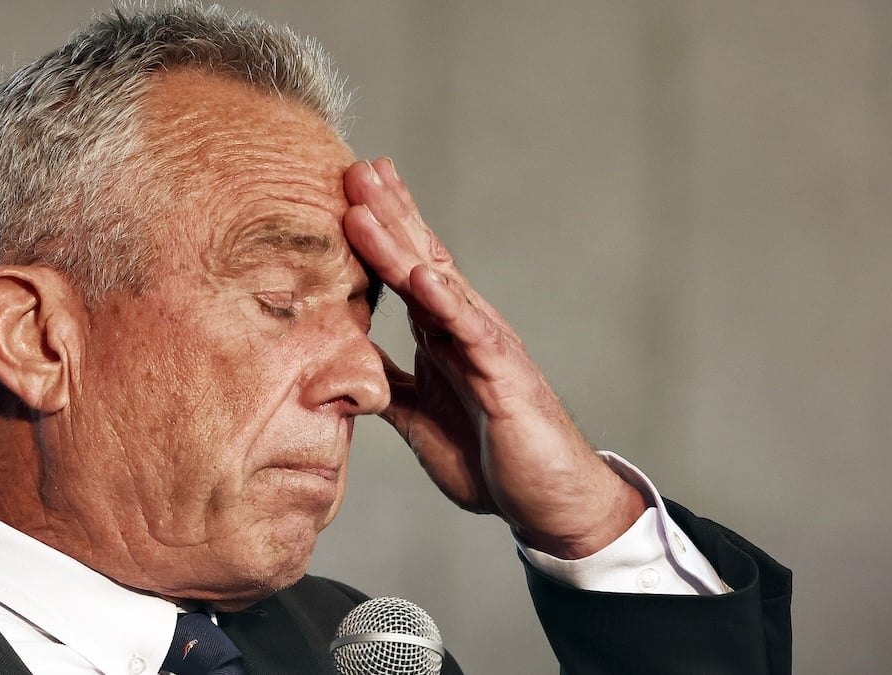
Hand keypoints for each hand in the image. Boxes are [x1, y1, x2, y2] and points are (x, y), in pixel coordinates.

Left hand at [342, 158, 644, 558]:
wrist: (547, 501)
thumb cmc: (489, 456)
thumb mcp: (418, 417)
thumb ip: (387, 384)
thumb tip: (343, 363)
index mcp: (443, 335)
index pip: (406, 272)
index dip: (380, 232)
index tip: (348, 190)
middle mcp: (466, 328)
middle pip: (420, 258)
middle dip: (387, 213)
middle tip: (355, 168)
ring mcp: (487, 346)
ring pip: (439, 283)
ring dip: (400, 242)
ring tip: (368, 202)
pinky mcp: (504, 376)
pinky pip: (472, 333)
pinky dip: (446, 302)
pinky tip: (421, 274)